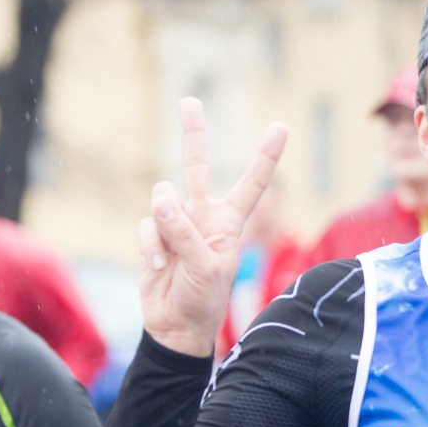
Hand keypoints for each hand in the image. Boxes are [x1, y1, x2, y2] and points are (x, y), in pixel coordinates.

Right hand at [138, 99, 286, 356]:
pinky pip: (146, 225)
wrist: (176, 326)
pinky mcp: (152, 235)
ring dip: (164, 230)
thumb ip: (184, 231)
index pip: (253, 183)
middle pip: (198, 166)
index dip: (266, 155)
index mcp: (229, 222)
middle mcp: (204, 216)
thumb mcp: (206, 267)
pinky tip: (159, 268)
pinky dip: (150, 246)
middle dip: (193, 133)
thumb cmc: (204, 299)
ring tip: (172, 261)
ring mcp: (176, 223)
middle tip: (189, 100)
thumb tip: (160, 196)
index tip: (281, 126)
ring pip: (162, 199)